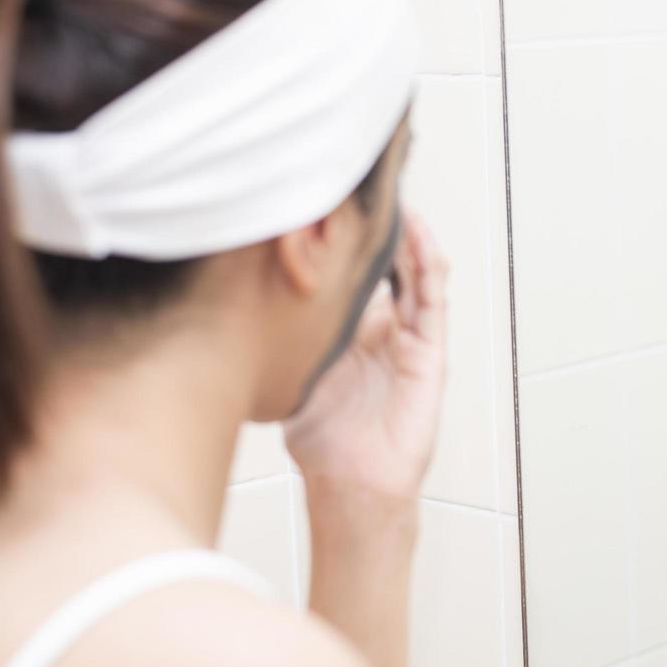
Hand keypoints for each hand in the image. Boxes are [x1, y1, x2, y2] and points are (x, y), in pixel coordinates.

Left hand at [283, 209, 448, 498]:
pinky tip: (420, 235)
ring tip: (397, 198)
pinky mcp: (429, 352)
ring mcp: (410, 337)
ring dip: (410, 235)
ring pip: (415, 272)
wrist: (347, 482)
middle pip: (389, 263)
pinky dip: (430, 264)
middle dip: (380, 225)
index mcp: (351, 329)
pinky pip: (432, 300)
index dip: (347, 237)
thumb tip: (233, 291)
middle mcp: (383, 327)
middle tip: (364, 185)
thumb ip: (277, 334)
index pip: (355, 271)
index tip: (328, 199)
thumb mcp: (290, 368)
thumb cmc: (319, 435)